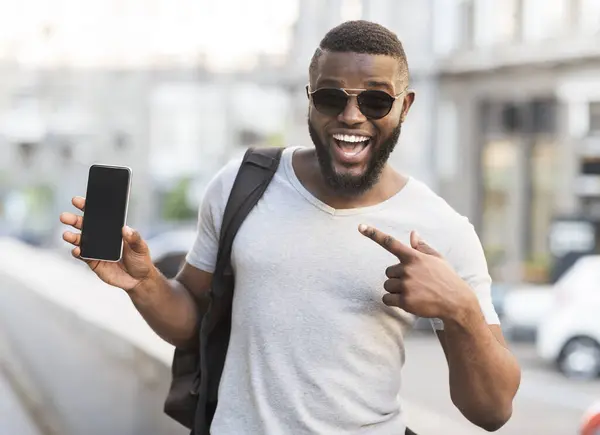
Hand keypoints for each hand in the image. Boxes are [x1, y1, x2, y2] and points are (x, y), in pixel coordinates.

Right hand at [60, 196, 155, 291]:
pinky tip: (77, 250)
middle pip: (84, 226)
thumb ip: (134, 238)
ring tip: (67, 235)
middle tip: (64, 217)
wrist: (138, 280)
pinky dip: (78, 252)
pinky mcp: (93, 262)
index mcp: (112, 229)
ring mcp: (96, 249)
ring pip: (80, 240)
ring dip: (72, 237)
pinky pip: (82, 256)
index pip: (99, 216)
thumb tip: (126, 229)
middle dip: (73, 220)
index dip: (87, 207)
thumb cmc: (141, 260)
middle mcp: (101, 237)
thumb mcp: (141, 247)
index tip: (77, 201)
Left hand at [358, 224, 477, 320]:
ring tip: (414, 292)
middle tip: (415, 283)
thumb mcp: (437, 259)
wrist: (456, 302)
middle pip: (388, 272)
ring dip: (396, 290)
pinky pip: (387, 299)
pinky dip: (393, 301)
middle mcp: (408, 269)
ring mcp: (406, 285)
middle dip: (398, 277)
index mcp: (414, 257)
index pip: (390, 242)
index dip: (374, 234)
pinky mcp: (405, 300)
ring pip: (387, 285)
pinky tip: (408, 301)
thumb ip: (422, 247)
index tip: (361, 226)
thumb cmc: (445, 278)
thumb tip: (413, 234)